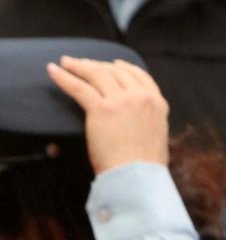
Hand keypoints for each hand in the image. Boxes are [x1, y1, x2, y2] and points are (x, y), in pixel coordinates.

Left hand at [46, 56, 168, 174]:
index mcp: (157, 105)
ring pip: (98, 74)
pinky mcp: (102, 109)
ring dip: (79, 66)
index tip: (114, 64)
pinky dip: (64, 77)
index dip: (125, 67)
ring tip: (66, 63)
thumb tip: (136, 119)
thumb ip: (148, 120)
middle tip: (83, 64)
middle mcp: (141, 98)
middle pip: (116, 72)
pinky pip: (79, 87)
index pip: (140, 76)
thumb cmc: (145, 165)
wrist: (138, 177)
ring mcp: (122, 102)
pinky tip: (54, 71)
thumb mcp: (157, 135)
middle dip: (98, 65)